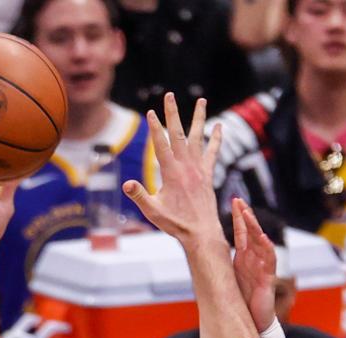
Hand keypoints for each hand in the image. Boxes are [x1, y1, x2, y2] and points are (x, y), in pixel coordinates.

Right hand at [123, 93, 222, 248]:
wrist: (201, 233)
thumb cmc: (176, 224)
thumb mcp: (154, 212)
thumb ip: (140, 196)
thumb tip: (127, 184)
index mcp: (171, 173)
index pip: (161, 145)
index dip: (155, 128)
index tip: (151, 112)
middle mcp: (186, 167)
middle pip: (178, 134)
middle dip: (173, 114)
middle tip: (169, 95)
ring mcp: (199, 169)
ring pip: (198, 138)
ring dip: (199, 118)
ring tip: (202, 100)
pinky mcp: (207, 175)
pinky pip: (212, 152)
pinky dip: (216, 139)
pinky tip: (219, 127)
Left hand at [231, 198, 276, 333]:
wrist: (253, 322)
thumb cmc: (241, 302)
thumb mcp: (228, 279)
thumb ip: (220, 265)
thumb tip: (200, 254)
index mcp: (243, 260)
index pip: (242, 233)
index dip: (238, 217)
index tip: (234, 201)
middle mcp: (253, 261)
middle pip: (251, 234)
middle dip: (246, 217)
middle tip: (239, 201)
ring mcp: (262, 268)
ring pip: (261, 243)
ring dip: (255, 228)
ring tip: (248, 215)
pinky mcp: (268, 279)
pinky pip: (270, 262)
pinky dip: (267, 250)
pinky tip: (263, 239)